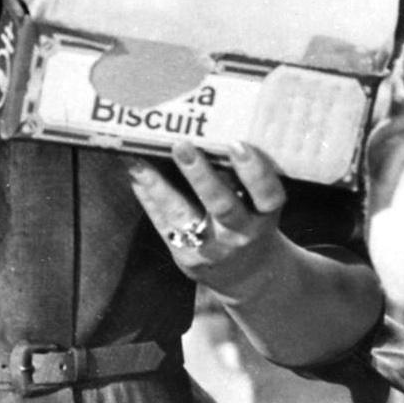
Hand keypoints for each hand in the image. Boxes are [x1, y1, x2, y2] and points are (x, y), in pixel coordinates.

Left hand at [128, 142, 289, 297]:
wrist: (247, 274)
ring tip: (138, 161)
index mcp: (265, 215)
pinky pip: (164, 224)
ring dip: (159, 186)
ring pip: (183, 215)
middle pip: (222, 205)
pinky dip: (149, 197)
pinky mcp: (187, 256)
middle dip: (200, 176)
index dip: (254, 171)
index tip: (237, 145)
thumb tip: (210, 128)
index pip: (267, 194)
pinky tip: (136, 175)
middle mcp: (241, 233)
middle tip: (181, 146)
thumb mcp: (260, 204)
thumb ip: (244, 177)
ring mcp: (212, 247)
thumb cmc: (251, 221)